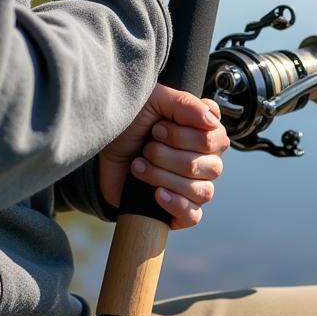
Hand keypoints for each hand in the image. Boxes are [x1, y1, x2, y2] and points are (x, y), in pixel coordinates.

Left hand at [98, 84, 229, 229]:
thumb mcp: (154, 100)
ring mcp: (196, 185)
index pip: (215, 140)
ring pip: (202, 191)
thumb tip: (211, 121)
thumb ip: (185, 104)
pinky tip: (156, 194)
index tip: (156, 129)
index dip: (183, 136)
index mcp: (206, 132)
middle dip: (168, 156)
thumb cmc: (129, 123)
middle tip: (146, 148)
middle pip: (210, 167)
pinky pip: (194, 215)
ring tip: (139, 167)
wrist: (100, 152)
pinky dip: (176, 204)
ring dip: (164, 177)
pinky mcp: (180, 208)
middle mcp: (207, 159)